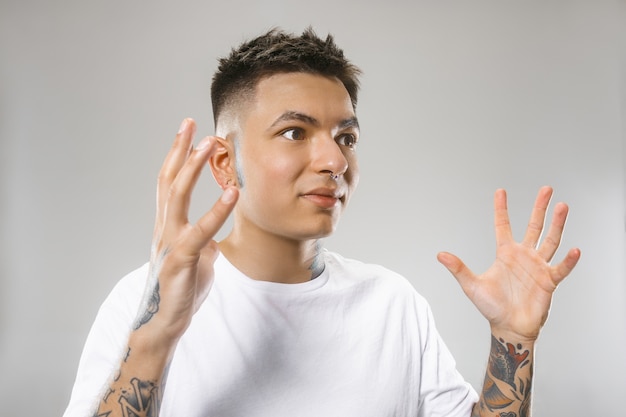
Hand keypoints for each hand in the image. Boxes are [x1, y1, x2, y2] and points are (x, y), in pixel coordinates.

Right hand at [135, 118, 237, 343]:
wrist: (167, 321)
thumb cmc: (182, 287)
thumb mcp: (196, 255)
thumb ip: (202, 238)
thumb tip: (215, 232)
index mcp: (168, 224)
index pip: (170, 182)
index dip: (177, 155)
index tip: (188, 131)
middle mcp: (164, 227)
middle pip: (168, 179)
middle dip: (179, 149)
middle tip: (191, 123)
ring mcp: (170, 241)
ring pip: (176, 196)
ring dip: (191, 168)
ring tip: (208, 145)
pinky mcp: (181, 259)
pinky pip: (199, 230)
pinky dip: (216, 210)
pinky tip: (232, 193)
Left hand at [437, 186, 579, 341]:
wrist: (508, 327)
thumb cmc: (491, 307)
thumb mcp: (471, 285)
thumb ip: (458, 268)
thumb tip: (440, 255)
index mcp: (505, 254)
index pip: (503, 225)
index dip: (501, 208)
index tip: (501, 191)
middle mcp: (524, 256)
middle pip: (534, 226)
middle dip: (540, 207)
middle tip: (547, 189)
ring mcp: (538, 267)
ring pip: (550, 240)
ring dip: (557, 224)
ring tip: (563, 206)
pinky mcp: (549, 281)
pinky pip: (561, 268)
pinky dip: (568, 260)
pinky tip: (575, 250)